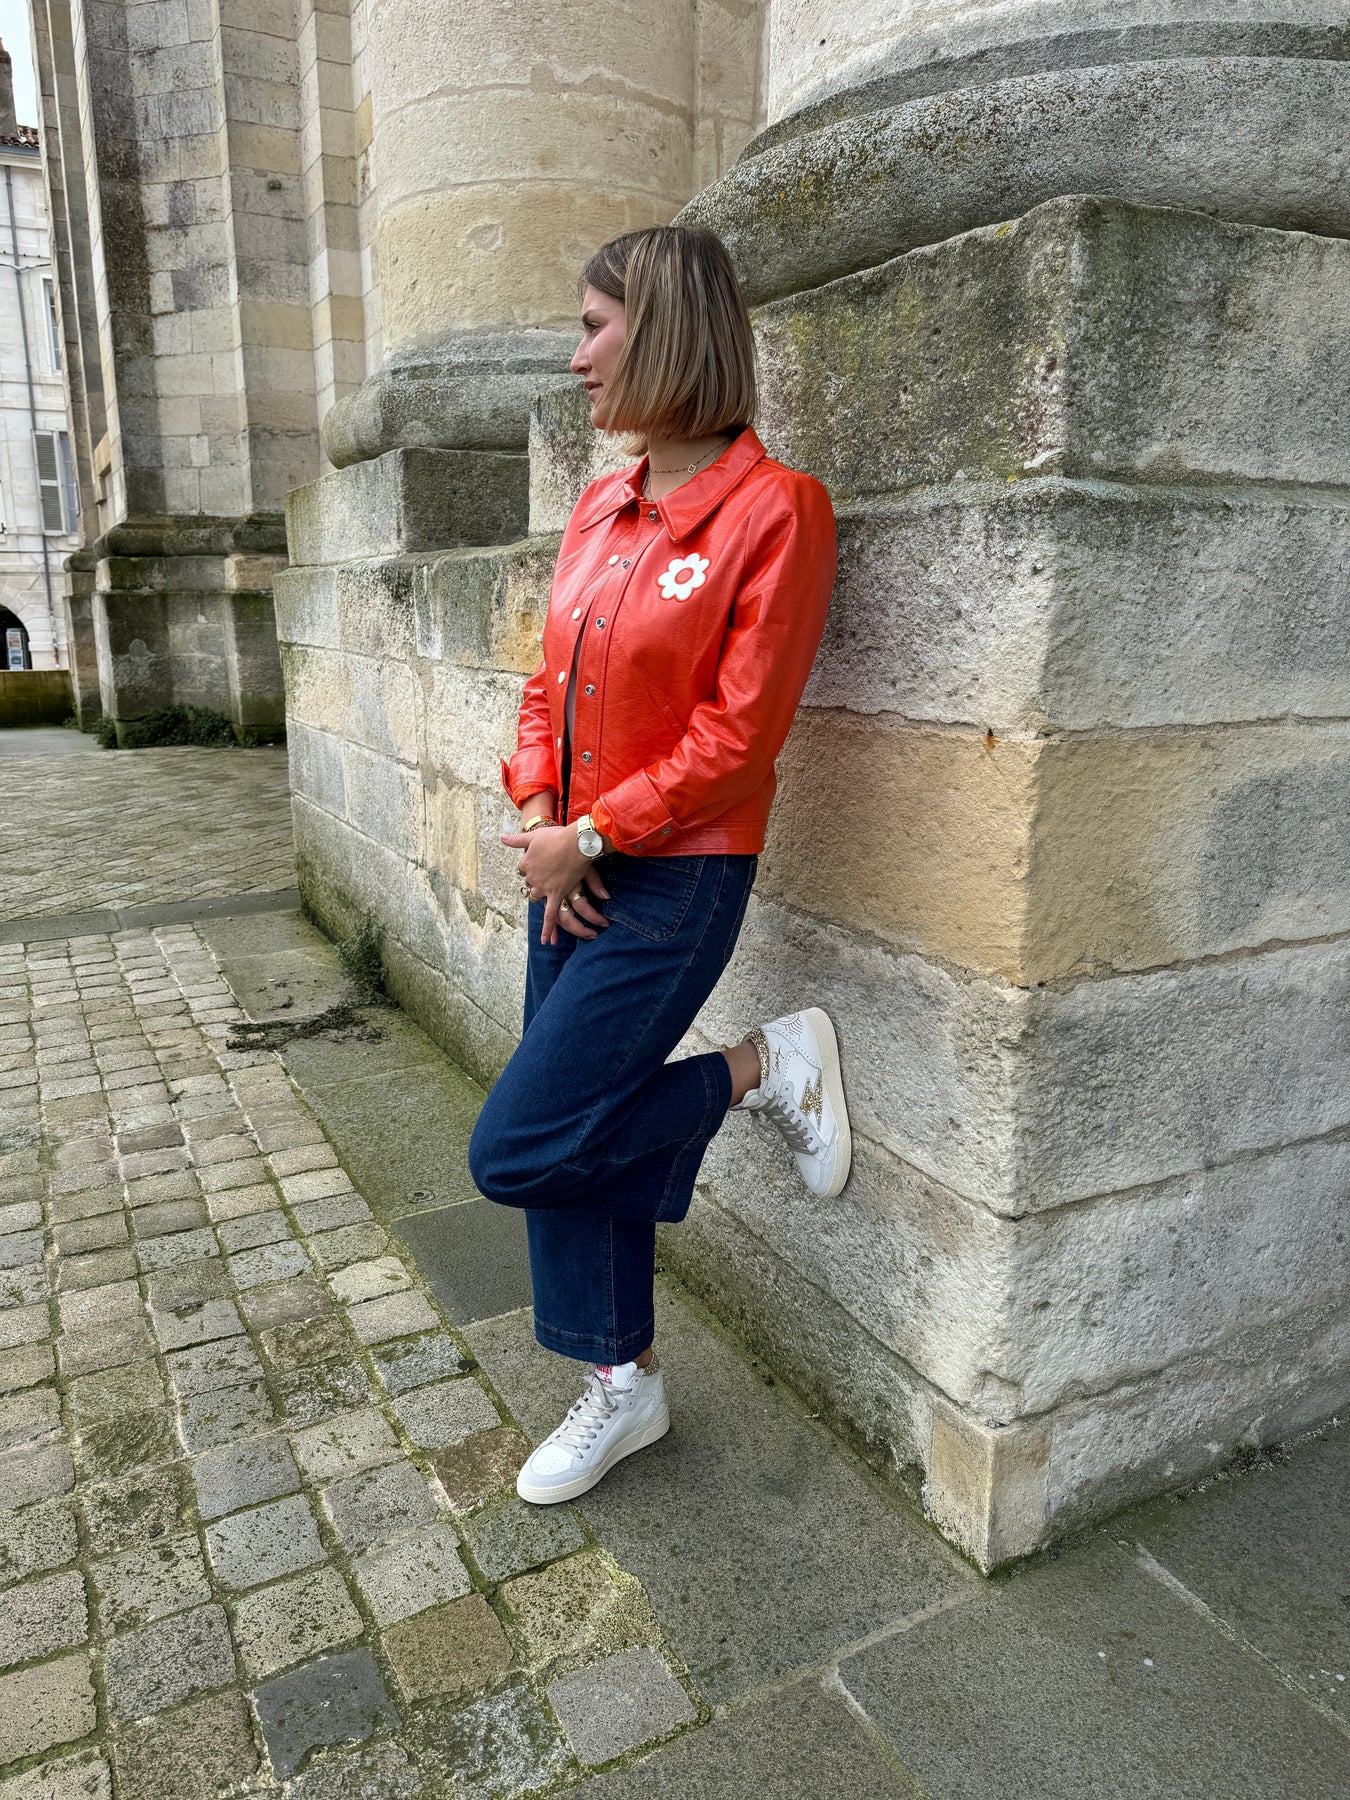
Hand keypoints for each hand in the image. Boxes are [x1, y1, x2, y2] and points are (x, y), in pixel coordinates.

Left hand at [501, 824, 610, 944]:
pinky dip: (547, 929)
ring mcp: (543, 889)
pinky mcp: (556, 895)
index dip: (534, 868)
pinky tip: (545, 941)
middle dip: (538, 885)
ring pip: (538, 900)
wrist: (574, 843)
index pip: (524, 870)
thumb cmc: (555, 836)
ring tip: (549, 899)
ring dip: (542, 900)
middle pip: (531, 886)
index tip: (542, 865)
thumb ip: (516, 840)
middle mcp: (531, 879)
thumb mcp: (533, 836)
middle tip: (548, 880)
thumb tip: (500, 837)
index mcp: (525, 864)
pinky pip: (550, 916)